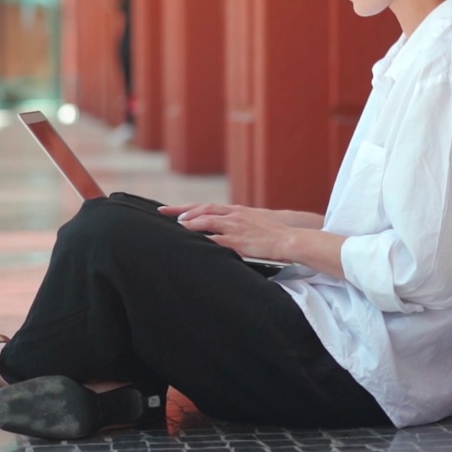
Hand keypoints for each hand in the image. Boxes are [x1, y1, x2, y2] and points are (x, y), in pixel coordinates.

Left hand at [158, 203, 294, 261]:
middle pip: (201, 210)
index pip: (206, 206)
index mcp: (236, 211)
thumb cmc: (273, 234)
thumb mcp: (253, 224)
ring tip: (174, 227)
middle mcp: (233, 215)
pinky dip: (201, 241)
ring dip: (188, 224)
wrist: (289, 238)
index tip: (170, 210)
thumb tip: (222, 232)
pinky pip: (215, 240)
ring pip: (205, 221)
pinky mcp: (238, 241)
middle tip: (161, 213)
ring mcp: (235, 227)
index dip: (187, 208)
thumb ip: (237, 225)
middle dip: (180, 211)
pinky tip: (190, 244)